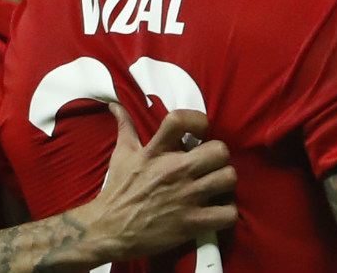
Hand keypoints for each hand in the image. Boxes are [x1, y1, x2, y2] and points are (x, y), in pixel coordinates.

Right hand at [78, 104, 237, 260]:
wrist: (107, 231)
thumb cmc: (117, 191)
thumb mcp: (122, 154)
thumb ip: (125, 127)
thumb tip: (116, 104)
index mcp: (156, 152)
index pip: (180, 120)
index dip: (198, 120)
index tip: (199, 131)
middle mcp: (174, 171)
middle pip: (220, 150)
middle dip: (219, 158)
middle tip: (211, 166)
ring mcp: (185, 197)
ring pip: (228, 178)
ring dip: (226, 184)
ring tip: (216, 188)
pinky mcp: (191, 223)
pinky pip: (227, 213)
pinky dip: (227, 213)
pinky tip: (216, 212)